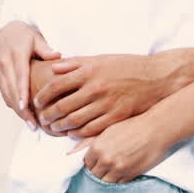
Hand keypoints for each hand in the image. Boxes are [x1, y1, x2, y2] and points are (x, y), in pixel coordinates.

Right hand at [0, 21, 59, 129]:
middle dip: (21, 109)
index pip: (19, 75)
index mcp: (16, 54)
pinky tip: (25, 117)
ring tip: (32, 126)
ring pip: (7, 95)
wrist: (1, 36)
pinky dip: (14, 107)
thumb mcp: (35, 38)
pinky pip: (5, 95)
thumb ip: (45, 48)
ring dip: (18, 112)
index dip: (21, 92)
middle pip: (12, 90)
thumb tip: (57, 56)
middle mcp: (5, 64)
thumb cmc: (23, 37)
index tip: (26, 107)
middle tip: (33, 125)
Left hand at [32, 54, 171, 138]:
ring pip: (75, 120)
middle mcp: (95, 87)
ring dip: (61, 126)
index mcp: (89, 70)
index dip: (43, 95)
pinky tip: (72, 134)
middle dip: (48, 114)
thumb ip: (76, 63)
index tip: (37, 101)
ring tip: (54, 128)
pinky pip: (92, 129)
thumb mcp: (100, 58)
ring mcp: (106, 103)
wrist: (156, 78)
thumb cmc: (126, 66)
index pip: (56, 85)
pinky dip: (78, 133)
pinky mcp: (116, 117)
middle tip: (42, 118)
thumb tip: (54, 67)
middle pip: (62, 105)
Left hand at [70, 112, 171, 183]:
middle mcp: (105, 160)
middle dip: (97, 169)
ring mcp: (118, 169)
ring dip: (107, 176)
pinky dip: (118, 179)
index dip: (91, 160)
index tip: (97, 157)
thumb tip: (70, 153)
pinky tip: (122, 170)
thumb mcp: (107, 130)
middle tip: (106, 162)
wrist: (156, 129)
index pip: (85, 162)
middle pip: (93, 173)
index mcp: (97, 147)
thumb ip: (87, 142)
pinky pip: (118, 183)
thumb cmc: (132, 126)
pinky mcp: (130, 175)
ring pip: (104, 181)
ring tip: (114, 167)